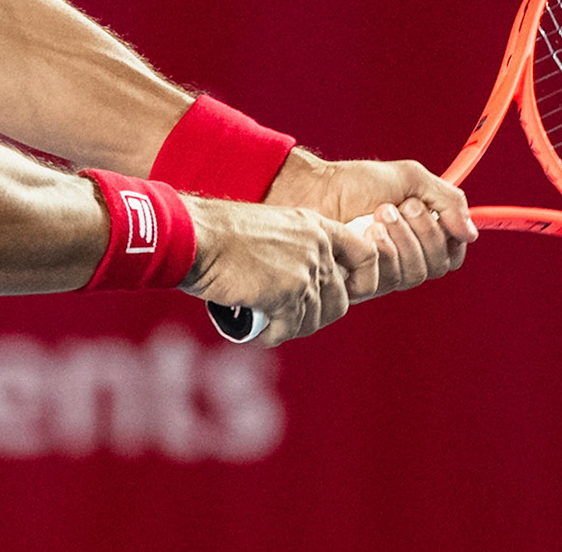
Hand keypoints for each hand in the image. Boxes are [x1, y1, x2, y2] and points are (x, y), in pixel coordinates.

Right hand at [179, 196, 377, 346]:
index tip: (343, 292)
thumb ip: (293, 250)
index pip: (365, 254)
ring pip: (315, 318)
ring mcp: (304, 271)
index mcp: (315, 226)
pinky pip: (290, 328)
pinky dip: (274, 335)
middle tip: (290, 318)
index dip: (361, 280)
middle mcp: (316, 247)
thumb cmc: (219, 232)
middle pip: (339, 298)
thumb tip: (300, 284)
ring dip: (292, 327)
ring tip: (269, 324)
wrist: (196, 235)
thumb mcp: (269, 229)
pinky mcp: (288, 294)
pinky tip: (259, 331)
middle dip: (317, 315)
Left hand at [265, 151, 476, 298]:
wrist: (314, 188)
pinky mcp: (361, 282)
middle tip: (394, 206)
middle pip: (437, 266)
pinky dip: (380, 251)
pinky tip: (362, 232)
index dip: (446, 234)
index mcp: (420, 235)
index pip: (452, 252)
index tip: (425, 206)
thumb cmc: (355, 182)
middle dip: (420, 232)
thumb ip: (447, 200)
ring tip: (376, 214)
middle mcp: (405, 257)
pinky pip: (387, 279)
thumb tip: (471, 234)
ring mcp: (383, 272)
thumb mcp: (410, 178)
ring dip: (399, 239)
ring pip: (414, 274)